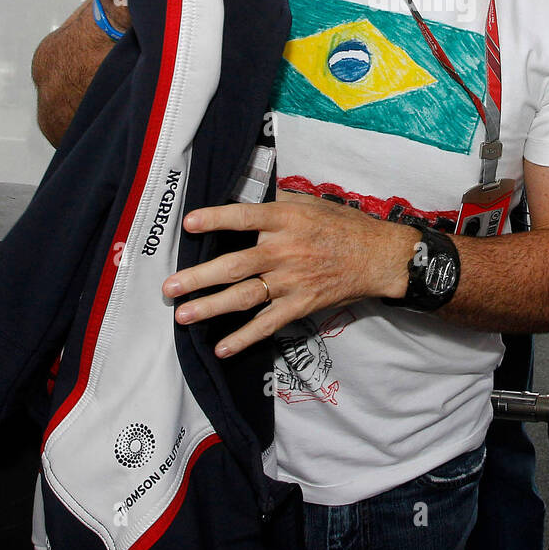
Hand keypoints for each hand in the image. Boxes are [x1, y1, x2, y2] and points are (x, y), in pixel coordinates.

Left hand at [163, 193, 415, 356]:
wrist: (379, 256)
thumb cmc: (344, 225)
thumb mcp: (313, 203)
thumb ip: (280, 203)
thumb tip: (252, 201)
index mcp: (287, 219)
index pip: (245, 218)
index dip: (216, 219)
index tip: (189, 224)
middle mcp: (285, 250)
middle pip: (235, 264)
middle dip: (199, 277)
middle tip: (169, 287)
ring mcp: (292, 281)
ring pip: (244, 296)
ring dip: (211, 307)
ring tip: (183, 315)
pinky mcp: (300, 304)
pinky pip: (267, 324)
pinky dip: (244, 338)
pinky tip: (222, 348)